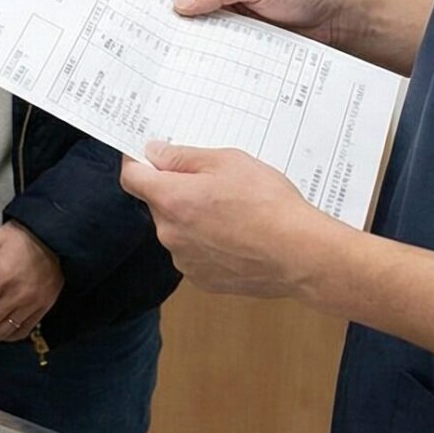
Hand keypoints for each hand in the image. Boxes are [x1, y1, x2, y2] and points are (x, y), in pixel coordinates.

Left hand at [119, 142, 345, 297]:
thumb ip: (183, 157)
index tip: (147, 154)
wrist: (302, 254)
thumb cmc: (269, 205)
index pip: (131, 177)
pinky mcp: (203, 280)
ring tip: (233, 211)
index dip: (137, 161)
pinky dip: (208, 243)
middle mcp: (171, 234)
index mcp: (172, 200)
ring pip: (177, 229)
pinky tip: (237, 236)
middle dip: (176, 190)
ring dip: (193, 218)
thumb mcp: (228, 162)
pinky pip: (194, 253)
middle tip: (213, 182)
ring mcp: (185, 261)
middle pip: (158, 203)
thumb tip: (154, 152)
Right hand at [161, 0, 354, 44]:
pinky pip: (219, 51)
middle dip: (171, 24)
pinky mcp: (242, 43)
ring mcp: (231, 20)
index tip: (145, 15)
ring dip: (190, 44)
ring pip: (199, 32)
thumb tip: (180, 5)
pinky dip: (209, 58)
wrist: (335, 19)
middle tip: (154, 44)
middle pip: (184, 9)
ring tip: (173, 61)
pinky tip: (200, 70)